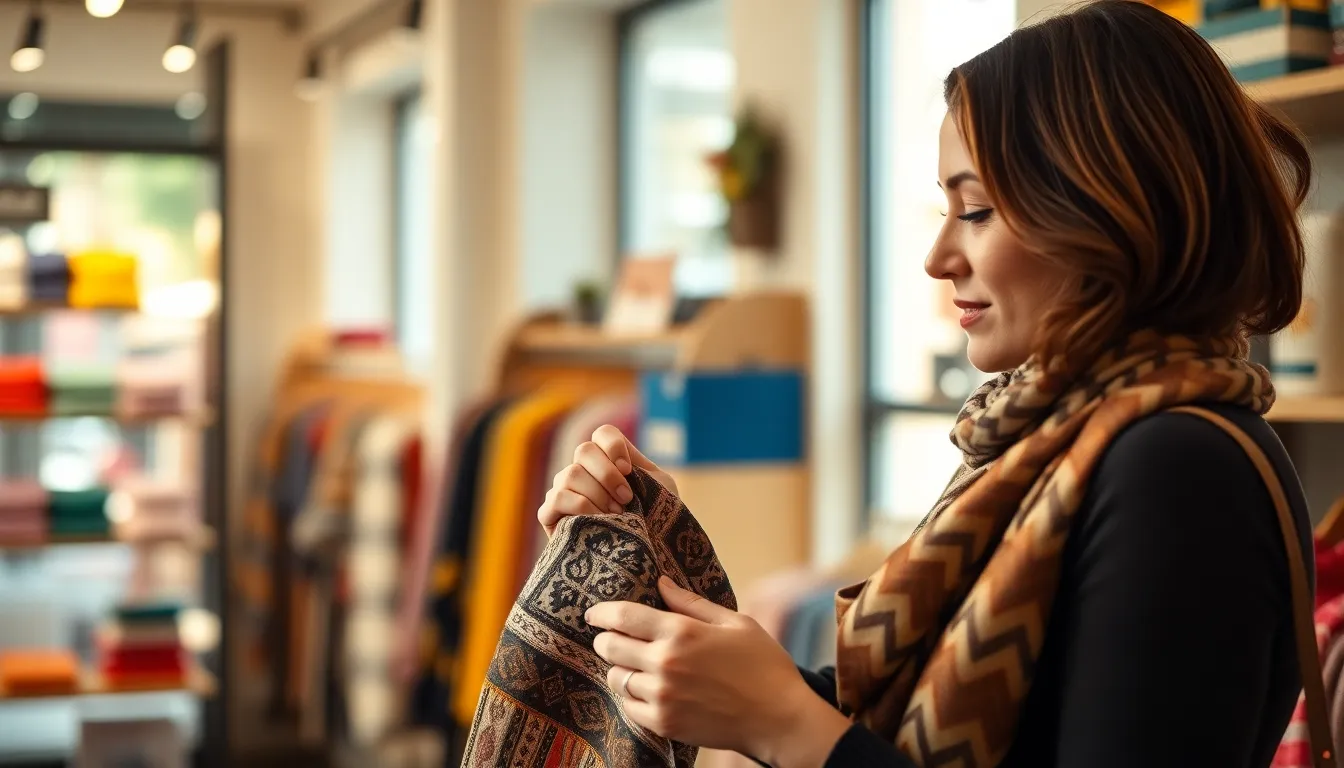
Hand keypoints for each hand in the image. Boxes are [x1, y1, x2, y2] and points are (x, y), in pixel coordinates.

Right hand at [537, 424, 677, 536]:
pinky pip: (556, 498)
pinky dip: (579, 506)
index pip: (602, 434)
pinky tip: (598, 520)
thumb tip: (615, 453)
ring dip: (597, 493)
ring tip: (616, 514)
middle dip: (607, 474)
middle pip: (584, 450)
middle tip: (626, 498)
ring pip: (570, 473)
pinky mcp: (550, 515)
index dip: (614, 446)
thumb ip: (639, 464)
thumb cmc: (656, 522)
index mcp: (609, 461)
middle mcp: (582, 472)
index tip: (628, 470)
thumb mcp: (658, 488)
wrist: (649, 557)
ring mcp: (563, 491)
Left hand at [587, 576, 850, 765]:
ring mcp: (662, 696)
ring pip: (616, 677)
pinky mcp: (664, 723)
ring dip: (619, 668)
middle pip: (610, 647)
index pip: (623, 616)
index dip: (601, 612)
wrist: (778, 718)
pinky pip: (628, 706)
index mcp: (681, 632)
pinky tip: (644, 689)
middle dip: (605, 639)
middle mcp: (665, 663)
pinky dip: (630, 696)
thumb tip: (660, 583)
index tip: (593, 613)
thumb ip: (692, 603)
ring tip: (632, 665)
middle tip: (610, 638)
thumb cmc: (762, 664)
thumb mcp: (734, 622)